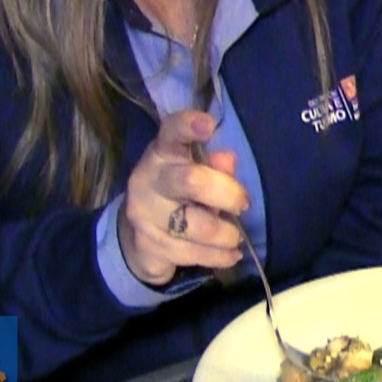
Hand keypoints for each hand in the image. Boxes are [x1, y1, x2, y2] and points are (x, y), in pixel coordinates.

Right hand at [117, 110, 246, 285]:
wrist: (137, 236)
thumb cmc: (178, 193)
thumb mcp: (195, 172)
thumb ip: (214, 166)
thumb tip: (228, 159)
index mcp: (162, 153)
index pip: (171, 132)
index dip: (188, 126)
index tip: (208, 124)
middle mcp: (148, 180)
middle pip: (190, 181)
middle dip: (227, 194)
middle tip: (243, 204)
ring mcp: (145, 215)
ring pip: (198, 227)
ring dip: (227, 234)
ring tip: (236, 236)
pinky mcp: (150, 246)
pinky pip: (195, 254)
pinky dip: (220, 257)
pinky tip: (230, 255)